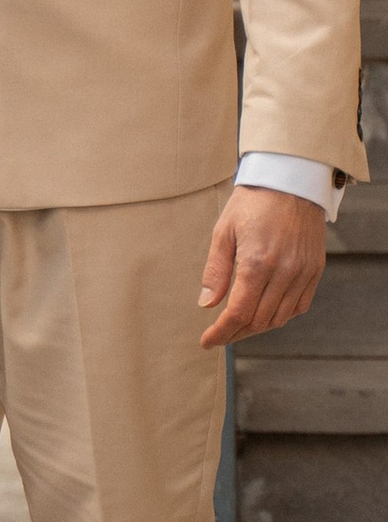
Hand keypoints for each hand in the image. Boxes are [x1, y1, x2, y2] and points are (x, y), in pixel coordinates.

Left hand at [197, 184, 327, 345]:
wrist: (291, 180)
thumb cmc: (252, 202)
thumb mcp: (224, 231)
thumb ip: (215, 271)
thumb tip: (207, 304)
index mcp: (257, 263)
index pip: (238, 313)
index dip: (221, 332)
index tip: (207, 341)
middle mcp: (284, 272)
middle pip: (259, 320)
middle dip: (236, 332)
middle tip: (219, 334)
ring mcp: (303, 272)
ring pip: (280, 318)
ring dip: (258, 327)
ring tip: (239, 326)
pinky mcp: (315, 269)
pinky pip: (299, 305)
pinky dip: (282, 315)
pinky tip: (266, 313)